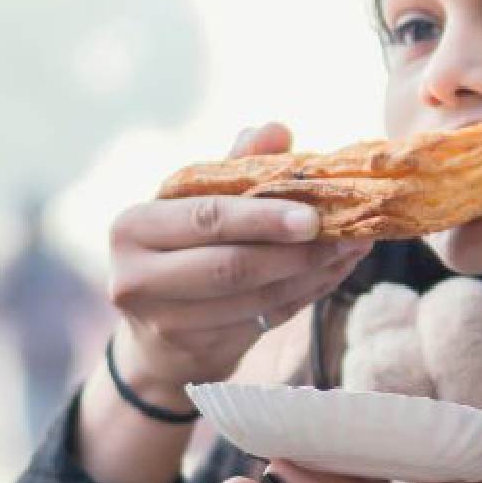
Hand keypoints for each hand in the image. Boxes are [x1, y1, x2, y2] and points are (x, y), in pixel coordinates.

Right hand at [107, 123, 373, 405]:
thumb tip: (275, 129)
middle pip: (229, 267)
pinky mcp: (195, 353)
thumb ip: (233, 166)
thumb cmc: (178, 250)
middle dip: (293, 253)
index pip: (206, 218)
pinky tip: (331, 274)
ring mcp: (163, 323)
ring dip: (309, 275)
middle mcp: (135, 278)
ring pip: (253, 299)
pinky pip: (263, 320)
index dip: (262, 218)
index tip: (313, 215)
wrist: (155, 337)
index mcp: (132, 227)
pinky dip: (304, 296)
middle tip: (344, 236)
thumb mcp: (193, 203)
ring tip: (350, 250)